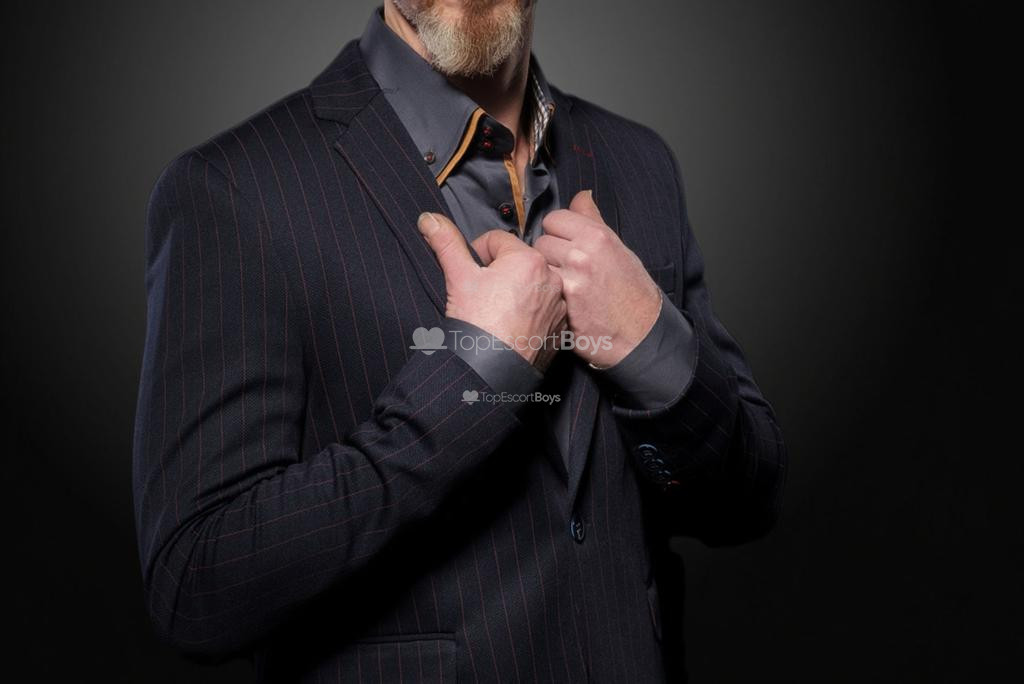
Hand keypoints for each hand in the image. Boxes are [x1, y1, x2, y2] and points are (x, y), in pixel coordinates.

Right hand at [418, 212, 566, 367]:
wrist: (491, 371)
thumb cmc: (477, 323)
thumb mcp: (457, 276)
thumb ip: (446, 242)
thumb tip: (429, 218)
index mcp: (529, 259)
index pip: (498, 241)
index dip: (478, 254)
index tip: (470, 272)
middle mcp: (552, 279)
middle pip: (517, 263)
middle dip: (499, 273)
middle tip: (482, 294)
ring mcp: (559, 306)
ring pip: (531, 287)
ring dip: (516, 292)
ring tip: (497, 312)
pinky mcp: (561, 328)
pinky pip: (543, 310)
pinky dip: (529, 314)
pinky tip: (512, 326)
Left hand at [535, 190, 662, 367]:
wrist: (641, 333)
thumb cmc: (632, 291)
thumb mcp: (619, 248)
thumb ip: (594, 221)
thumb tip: (581, 195)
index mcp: (598, 236)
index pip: (554, 218)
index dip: (557, 231)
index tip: (563, 242)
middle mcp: (582, 254)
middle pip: (541, 240)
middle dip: (549, 253)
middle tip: (564, 267)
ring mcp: (570, 279)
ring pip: (537, 264)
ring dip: (544, 272)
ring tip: (562, 283)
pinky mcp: (561, 304)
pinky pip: (540, 288)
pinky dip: (546, 293)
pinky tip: (559, 300)